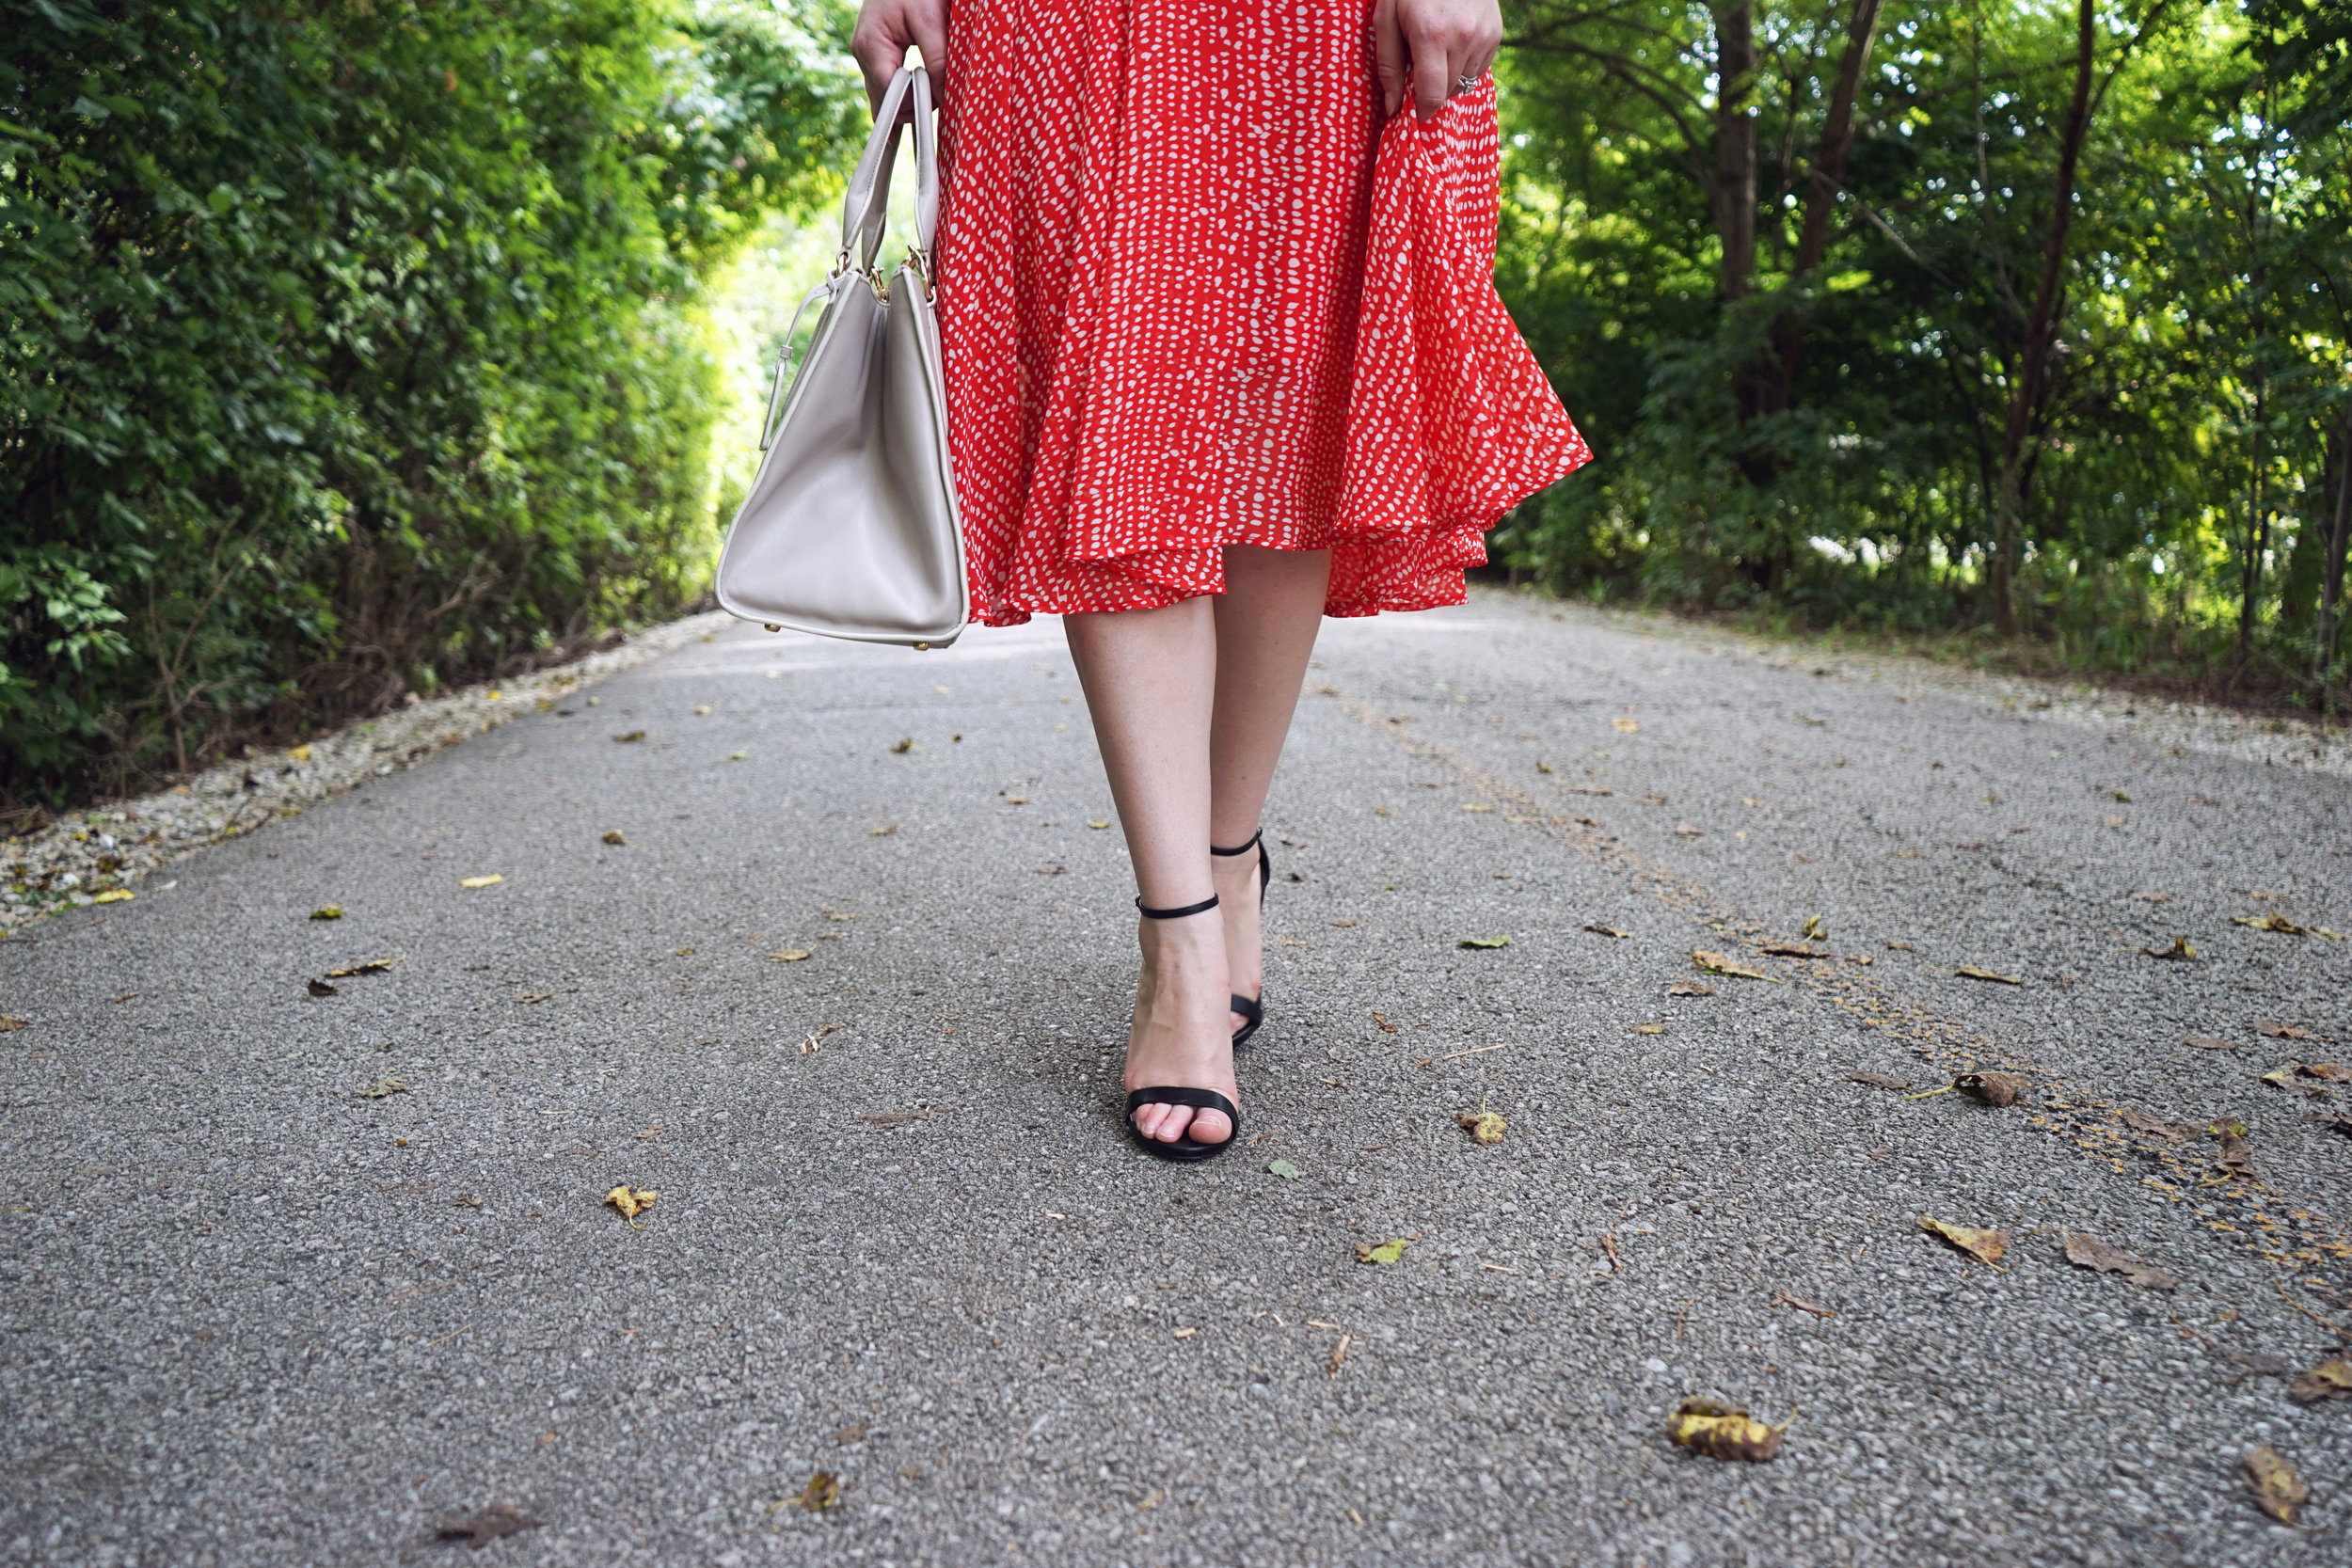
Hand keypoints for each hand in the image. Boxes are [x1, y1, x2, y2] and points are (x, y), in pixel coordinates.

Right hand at [849, 0, 949, 112]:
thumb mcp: (931, 20)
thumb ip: (937, 59)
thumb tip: (943, 97)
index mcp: (871, 46)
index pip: (888, 95)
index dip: (912, 106)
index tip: (937, 105)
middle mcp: (862, 53)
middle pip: (883, 100)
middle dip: (911, 106)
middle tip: (938, 98)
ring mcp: (865, 54)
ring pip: (884, 93)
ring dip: (909, 97)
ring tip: (933, 88)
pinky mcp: (873, 52)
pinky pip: (886, 82)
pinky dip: (904, 89)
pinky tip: (921, 91)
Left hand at [1371, 0, 1502, 121]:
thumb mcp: (1387, 19)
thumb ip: (1388, 66)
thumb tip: (1393, 108)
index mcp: (1432, 36)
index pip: (1432, 95)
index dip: (1422, 111)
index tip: (1413, 112)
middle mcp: (1463, 38)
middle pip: (1447, 91)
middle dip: (1431, 89)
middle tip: (1419, 69)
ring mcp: (1484, 35)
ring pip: (1465, 82)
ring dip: (1449, 77)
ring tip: (1437, 52)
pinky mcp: (1496, 32)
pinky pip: (1480, 68)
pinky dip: (1465, 65)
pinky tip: (1454, 45)